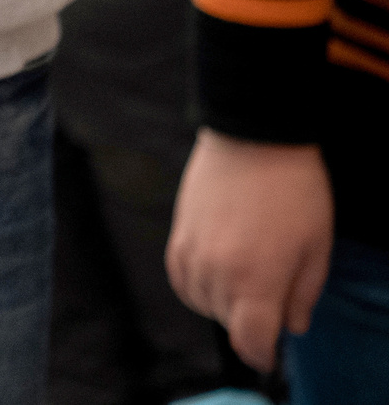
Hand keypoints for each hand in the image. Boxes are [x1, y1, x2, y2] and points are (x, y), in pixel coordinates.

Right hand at [168, 129, 333, 370]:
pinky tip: (217, 273)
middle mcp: (216, 273)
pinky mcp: (177, 236)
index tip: (273, 350)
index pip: (250, 343)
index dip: (264, 354)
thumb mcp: (317, 248)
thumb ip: (304, 295)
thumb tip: (291, 325)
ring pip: (201, 303)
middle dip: (250, 323)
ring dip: (223, 304)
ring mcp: (192, 254)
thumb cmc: (294, 191)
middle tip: (272, 298)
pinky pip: (180, 280)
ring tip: (246, 279)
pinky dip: (198, 286)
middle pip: (226, 324)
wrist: (252, 139)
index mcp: (255, 281)